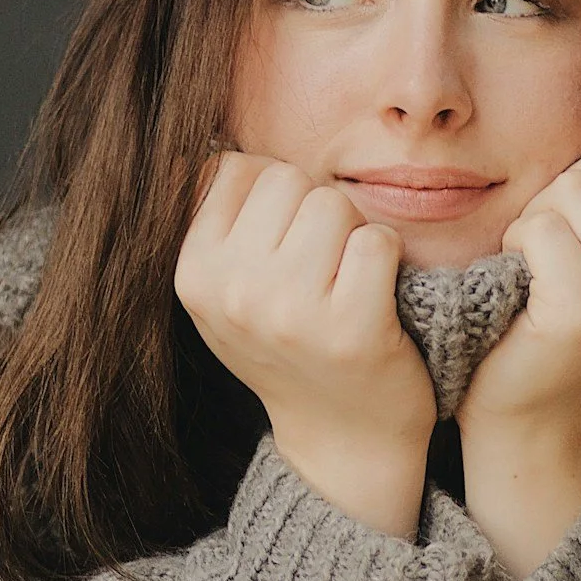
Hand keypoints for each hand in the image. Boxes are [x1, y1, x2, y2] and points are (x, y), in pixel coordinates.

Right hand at [174, 155, 437, 536]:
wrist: (343, 440)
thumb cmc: (291, 347)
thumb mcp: (228, 292)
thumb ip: (215, 220)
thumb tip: (205, 141)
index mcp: (192, 273)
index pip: (237, 168)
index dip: (274, 199)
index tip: (282, 252)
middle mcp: (232, 292)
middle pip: (289, 179)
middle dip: (315, 212)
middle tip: (320, 274)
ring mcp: (290, 311)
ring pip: (334, 203)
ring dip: (352, 236)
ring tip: (345, 287)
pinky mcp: (351, 328)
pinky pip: (377, 239)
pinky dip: (389, 260)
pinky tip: (376, 301)